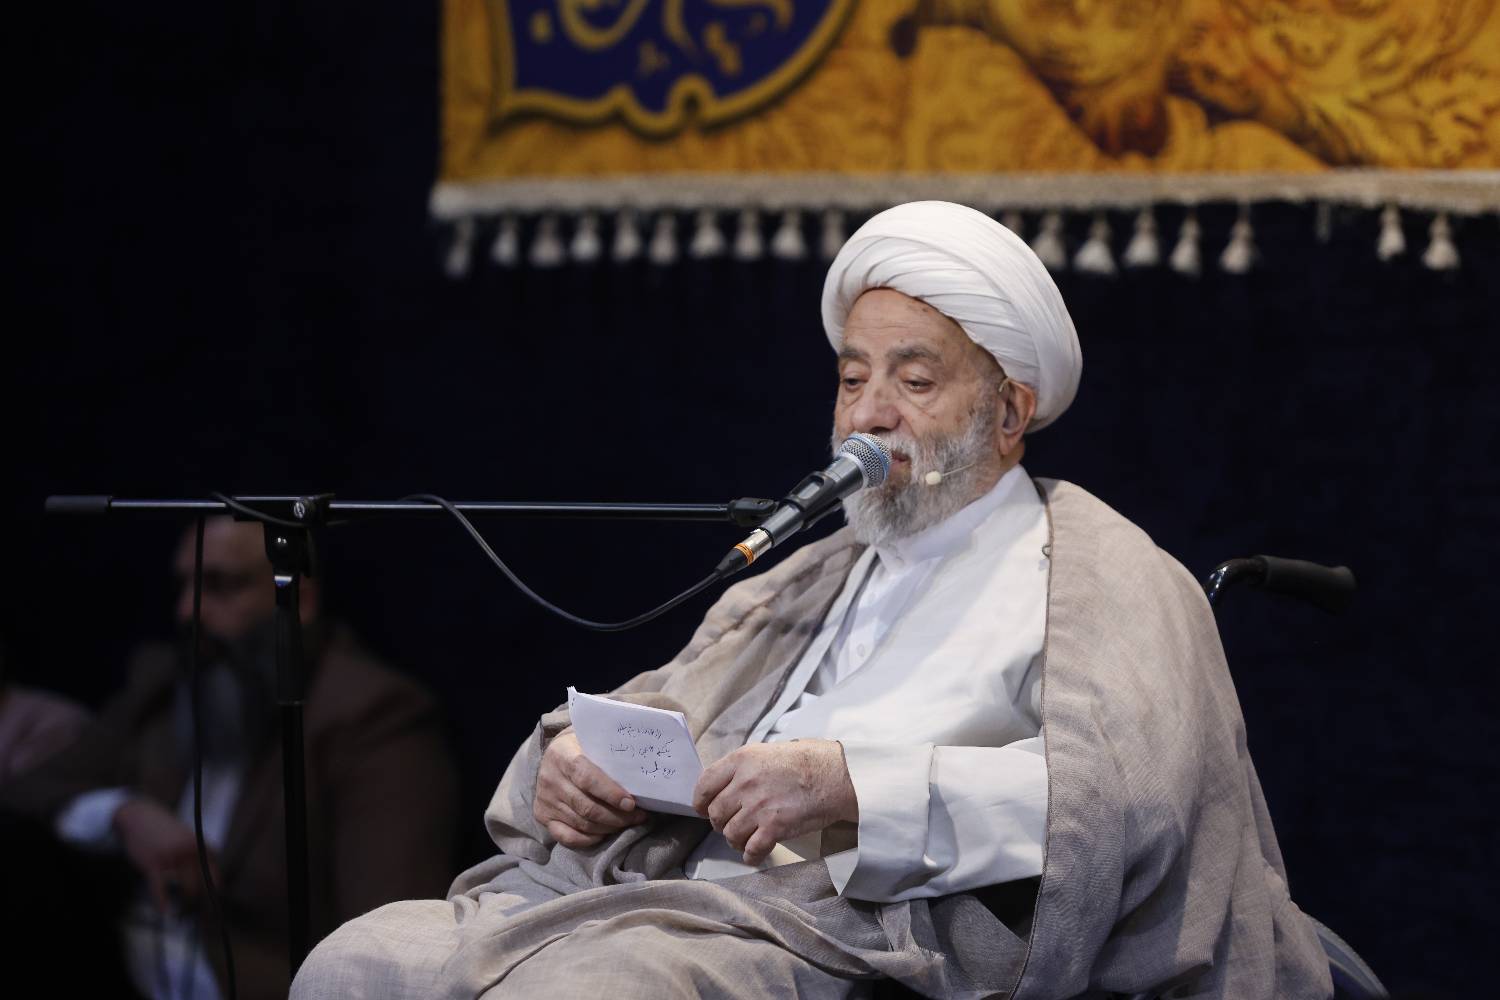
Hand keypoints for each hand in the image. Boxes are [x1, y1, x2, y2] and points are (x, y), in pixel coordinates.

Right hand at [112, 797, 218, 912]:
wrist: (140, 817)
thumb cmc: (165, 831)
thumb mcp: (186, 837)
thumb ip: (197, 854)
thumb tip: (210, 877)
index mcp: (200, 843)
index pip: (213, 869)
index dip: (214, 886)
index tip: (215, 899)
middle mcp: (189, 850)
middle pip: (200, 880)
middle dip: (198, 897)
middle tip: (193, 908)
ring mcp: (171, 856)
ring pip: (185, 886)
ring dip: (185, 900)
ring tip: (182, 912)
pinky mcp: (152, 864)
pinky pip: (159, 887)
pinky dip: (161, 901)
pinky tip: (163, 912)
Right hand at [533, 730, 647, 848]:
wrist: (554, 752)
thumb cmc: (582, 745)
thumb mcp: (592, 739)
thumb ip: (609, 752)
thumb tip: (640, 769)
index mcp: (562, 754)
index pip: (587, 778)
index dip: (611, 794)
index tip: (631, 803)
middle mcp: (550, 778)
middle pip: (586, 806)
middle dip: (616, 816)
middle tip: (638, 817)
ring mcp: (545, 799)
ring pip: (581, 823)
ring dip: (608, 827)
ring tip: (628, 823)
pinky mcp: (542, 815)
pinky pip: (567, 837)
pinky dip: (589, 839)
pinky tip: (605, 833)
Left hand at [691, 740, 857, 865]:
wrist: (837, 775)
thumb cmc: (807, 761)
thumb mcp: (768, 752)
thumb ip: (744, 768)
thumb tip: (726, 786)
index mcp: (741, 760)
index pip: (705, 784)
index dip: (700, 801)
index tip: (703, 809)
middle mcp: (745, 783)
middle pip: (715, 813)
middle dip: (721, 823)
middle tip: (732, 824)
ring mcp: (758, 806)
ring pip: (730, 834)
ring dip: (736, 840)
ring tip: (746, 838)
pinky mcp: (774, 827)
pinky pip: (751, 850)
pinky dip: (751, 855)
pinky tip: (756, 853)